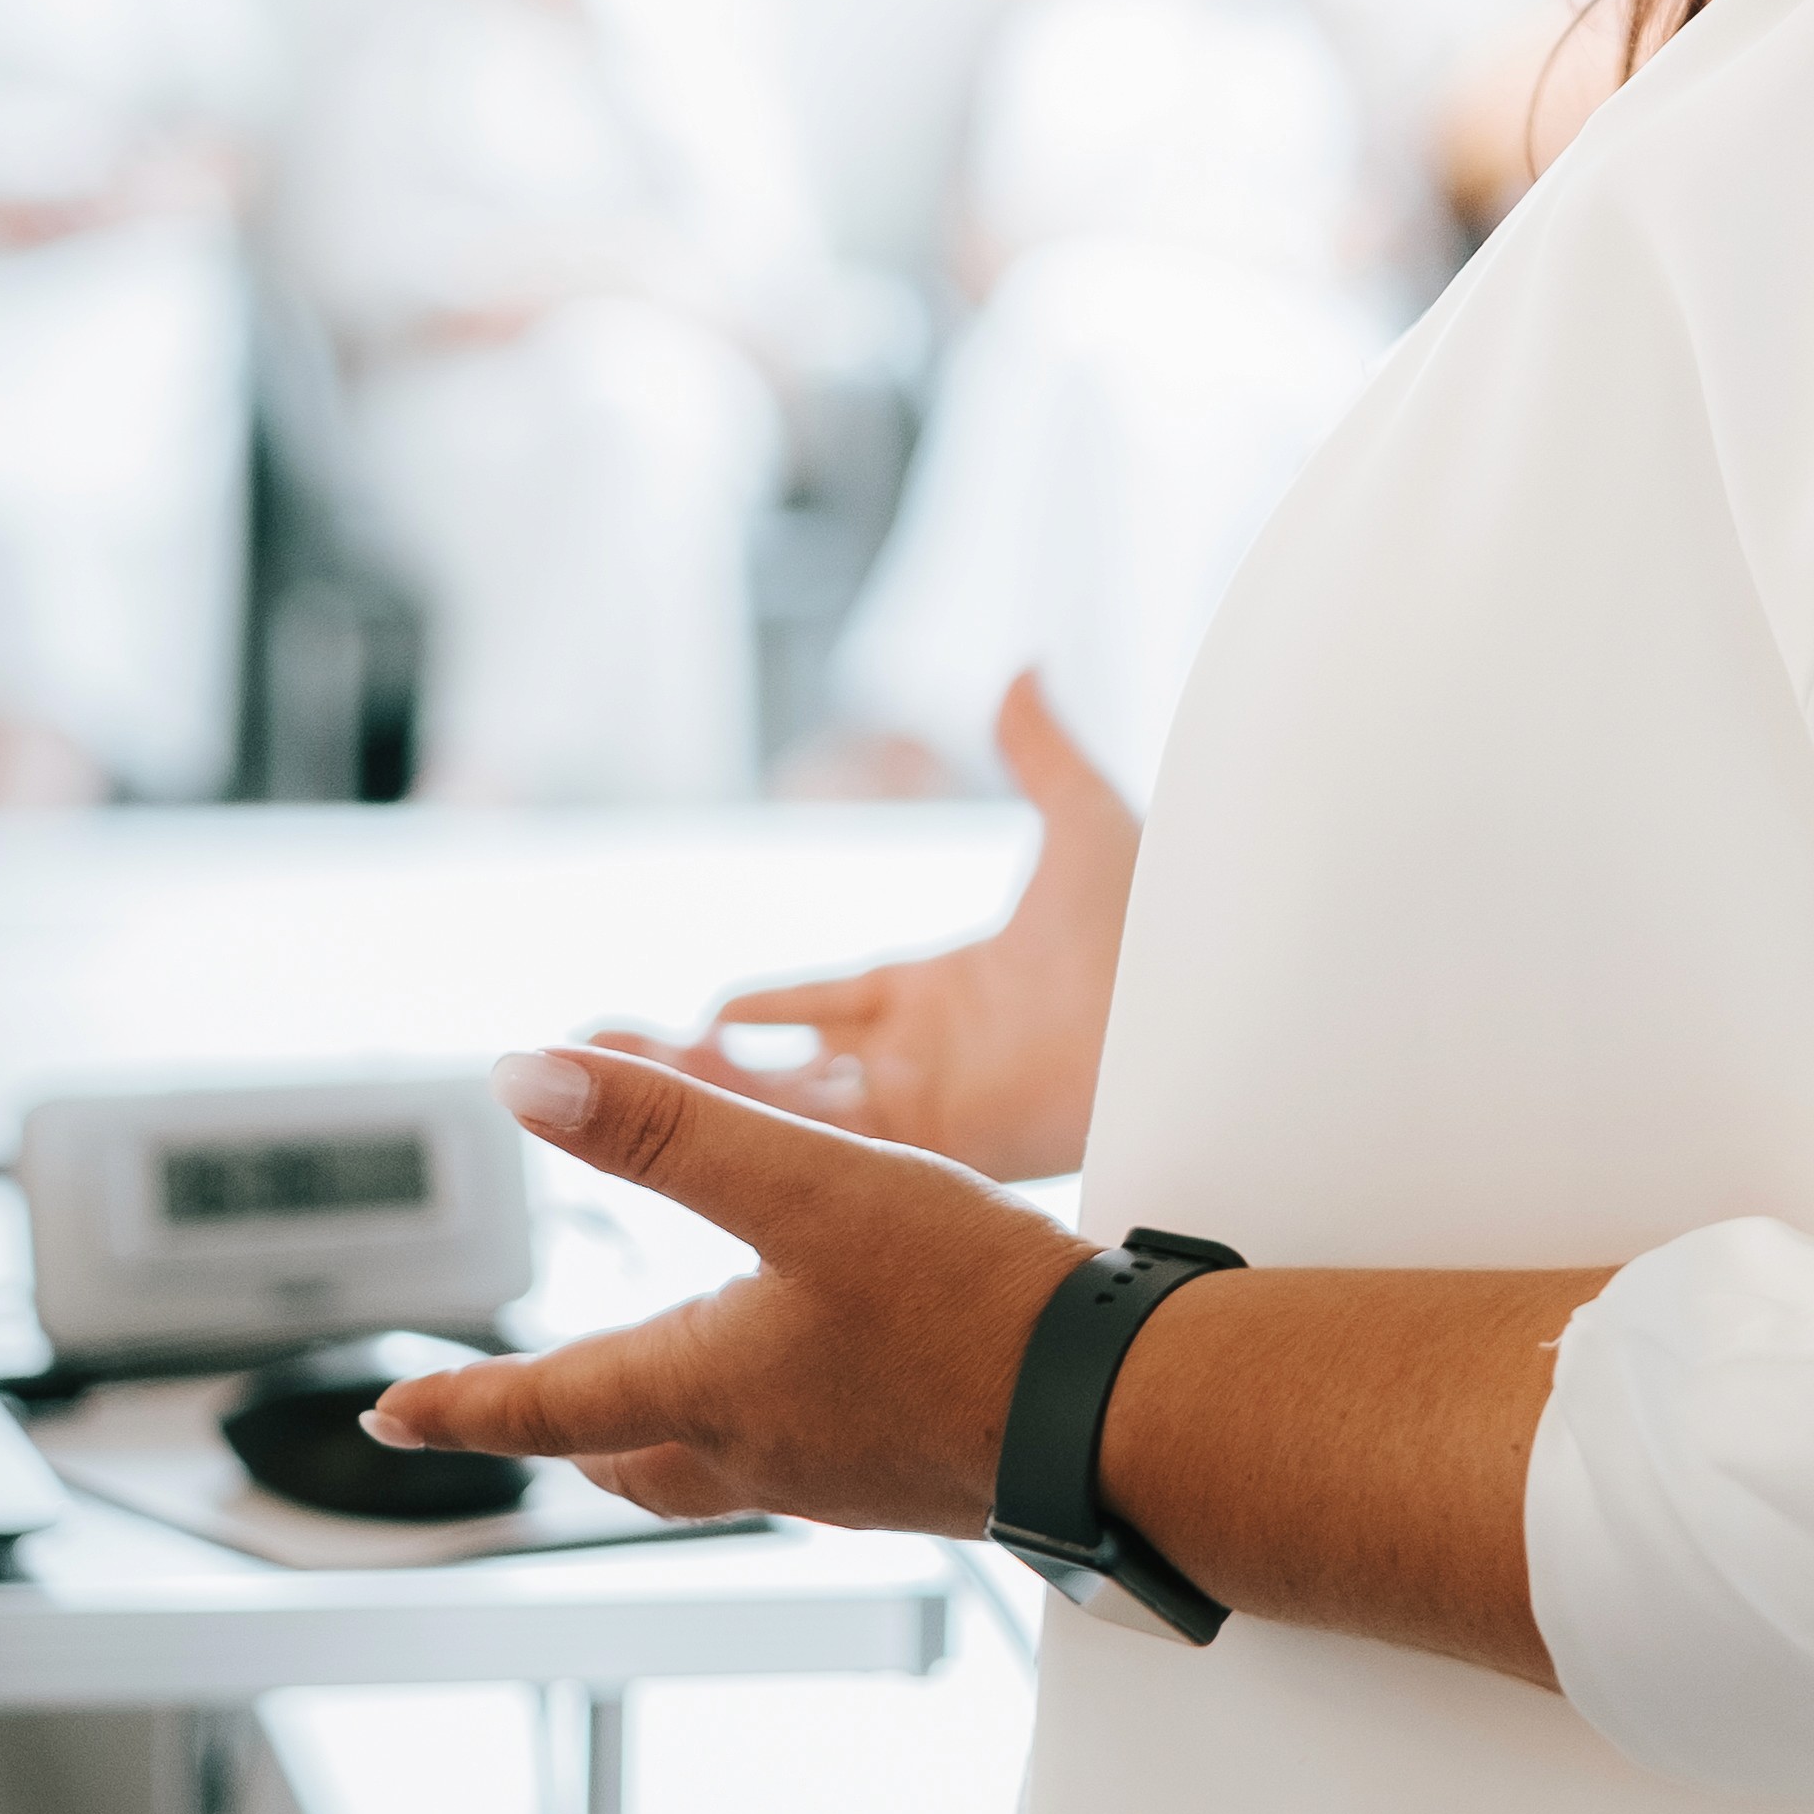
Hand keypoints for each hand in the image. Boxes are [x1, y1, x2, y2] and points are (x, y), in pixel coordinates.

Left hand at [369, 1047, 1077, 1531]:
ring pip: (717, 1468)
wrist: (1121, 1413)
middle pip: (629, 1459)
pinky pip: (811, 1460)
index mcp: (712, 1386)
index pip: (547, 1403)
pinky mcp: (919, 1473)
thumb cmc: (969, 1306)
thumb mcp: (806, 1182)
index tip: (393, 1416)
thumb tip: (527, 1078)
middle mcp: (766, 1450)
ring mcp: (845, 1473)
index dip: (460, 1403)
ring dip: (664, 1437)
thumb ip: (666, 1129)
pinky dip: (773, 1427)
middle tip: (521, 1417)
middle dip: (564, 1433)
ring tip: (658, 1399)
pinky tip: (824, 1384)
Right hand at [644, 673, 1140, 1177]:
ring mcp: (928, 1105)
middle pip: (789, 1066)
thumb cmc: (1164, 931)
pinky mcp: (936, 1145)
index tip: (707, 1012)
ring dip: (701, 1099)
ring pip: (788, 1109)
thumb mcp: (1087, 826)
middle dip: (699, 1068)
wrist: (1205, 1010)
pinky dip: (756, 1128)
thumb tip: (1024, 668)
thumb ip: (1041, 754)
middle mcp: (927, 1054)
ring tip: (608, 1092)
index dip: (772, 1008)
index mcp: (950, 989)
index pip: (833, 1000)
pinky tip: (689, 1119)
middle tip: (607, 1059)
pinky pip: (825, 1141)